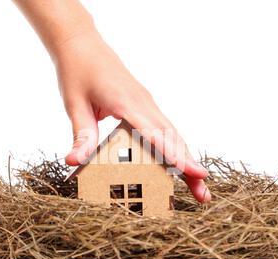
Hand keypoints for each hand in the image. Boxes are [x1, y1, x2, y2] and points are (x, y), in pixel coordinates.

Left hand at [56, 31, 210, 202]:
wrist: (81, 44)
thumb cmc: (77, 72)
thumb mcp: (75, 105)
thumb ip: (82, 136)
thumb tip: (74, 162)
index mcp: (127, 103)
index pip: (157, 135)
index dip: (177, 157)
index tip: (197, 174)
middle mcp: (144, 103)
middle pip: (174, 138)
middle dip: (190, 167)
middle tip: (203, 194)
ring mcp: (147, 103)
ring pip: (173, 134)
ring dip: (186, 159)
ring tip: (197, 184)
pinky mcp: (144, 104)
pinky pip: (165, 128)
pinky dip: (175, 147)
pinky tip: (178, 162)